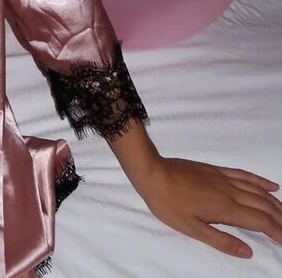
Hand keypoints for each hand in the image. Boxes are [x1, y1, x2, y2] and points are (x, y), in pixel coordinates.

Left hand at [138, 156, 281, 258]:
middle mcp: (230, 192)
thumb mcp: (191, 229)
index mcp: (226, 209)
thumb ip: (221, 241)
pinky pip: (244, 175)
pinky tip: (272, 186)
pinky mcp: (216, 170)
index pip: (261, 222)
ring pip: (258, 191)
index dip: (278, 233)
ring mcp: (224, 178)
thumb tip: (249, 252)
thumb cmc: (168, 203)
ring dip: (276, 203)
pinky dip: (260, 181)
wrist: (152, 172)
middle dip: (281, 219)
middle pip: (264, 206)